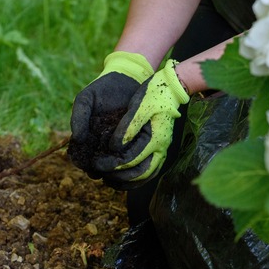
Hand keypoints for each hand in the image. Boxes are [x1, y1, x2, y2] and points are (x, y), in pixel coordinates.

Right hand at [68, 52, 153, 176]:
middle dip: (101, 169)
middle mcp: (105, 147)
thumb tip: (76, 139)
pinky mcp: (139, 140)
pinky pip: (136, 154)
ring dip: (116, 169)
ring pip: (119, 165)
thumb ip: (78, 118)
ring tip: (114, 164)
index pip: (84, 159)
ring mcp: (122, 145)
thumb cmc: (101, 90)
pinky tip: (129, 156)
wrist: (125, 79)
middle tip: (100, 167)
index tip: (84, 163)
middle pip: (102, 167)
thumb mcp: (85, 100)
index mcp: (90, 141)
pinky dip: (133, 158)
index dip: (83, 163)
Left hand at [97, 59, 189, 186]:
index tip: (96, 162)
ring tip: (108, 181)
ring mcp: (162, 150)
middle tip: (99, 172)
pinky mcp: (160, 149)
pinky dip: (136, 178)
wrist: (171, 87)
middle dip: (118, 175)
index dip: (113, 163)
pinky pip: (150, 170)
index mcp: (156, 138)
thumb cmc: (154, 94)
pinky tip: (122, 178)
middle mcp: (161, 148)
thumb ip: (128, 127)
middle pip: (139, 173)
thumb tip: (115, 147)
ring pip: (145, 175)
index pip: (132, 159)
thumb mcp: (139, 106)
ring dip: (127, 181)